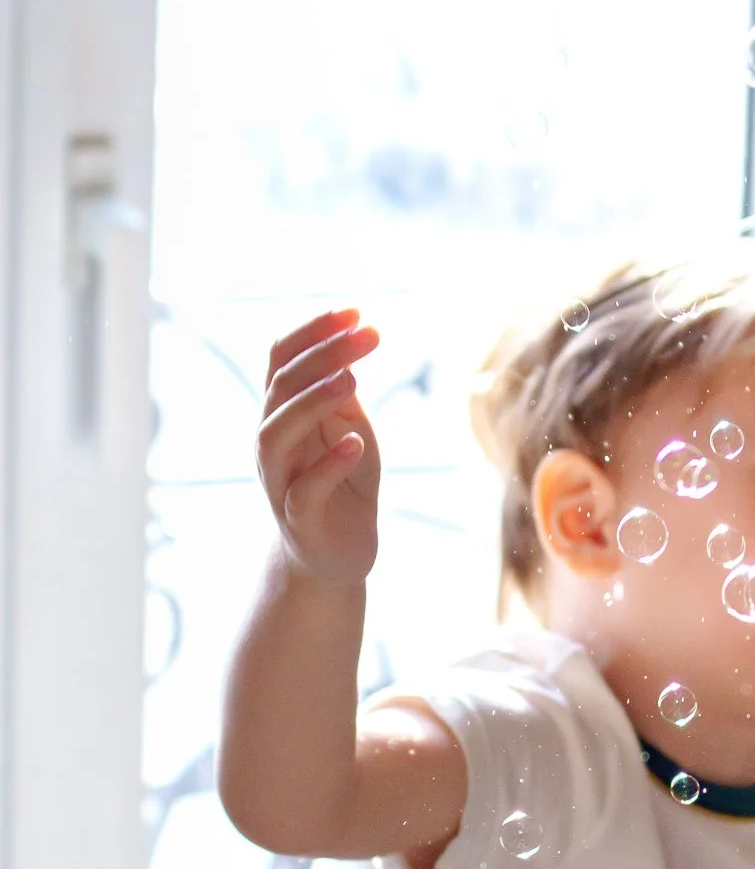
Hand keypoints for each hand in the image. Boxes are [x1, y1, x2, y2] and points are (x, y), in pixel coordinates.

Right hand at [256, 308, 381, 586]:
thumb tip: (350, 344)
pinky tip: (356, 444)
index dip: (314, 332)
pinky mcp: (297, 519)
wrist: (336, 556)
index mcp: (282, 414)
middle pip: (281, 387)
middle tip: (367, 335)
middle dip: (324, 355)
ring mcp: (279, 481)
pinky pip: (304, 489)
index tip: (355, 311)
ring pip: (276, 434)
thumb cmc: (344, 487)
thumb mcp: (352, 431)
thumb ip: (345, 396)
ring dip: (312, 403)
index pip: (283, 360)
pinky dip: (330, 465)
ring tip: (352, 380)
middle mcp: (272, 442)